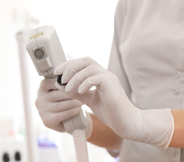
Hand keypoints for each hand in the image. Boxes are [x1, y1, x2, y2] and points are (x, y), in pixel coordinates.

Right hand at [35, 77, 83, 132]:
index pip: (54, 81)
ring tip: (83, 101)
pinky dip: (72, 111)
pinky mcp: (47, 121)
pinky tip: (79, 109)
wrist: (67, 121)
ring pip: (61, 105)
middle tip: (83, 92)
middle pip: (58, 94)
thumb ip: (65, 80)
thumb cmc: (66, 99)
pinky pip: (62, 114)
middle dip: (72, 93)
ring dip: (74, 103)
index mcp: (42, 87)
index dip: (68, 82)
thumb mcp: (62, 88)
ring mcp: (42, 110)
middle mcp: (39, 98)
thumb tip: (74, 69)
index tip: (78, 82)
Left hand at [54, 57, 173, 147]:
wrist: (126, 123)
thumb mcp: (88, 100)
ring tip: (68, 89)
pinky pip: (96, 77)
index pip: (82, 62)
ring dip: (75, 77)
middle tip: (61, 78)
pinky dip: (85, 83)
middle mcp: (105, 74)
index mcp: (99, 76)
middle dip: (70, 67)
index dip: (68, 64)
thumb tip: (60, 85)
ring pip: (89, 68)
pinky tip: (80, 91)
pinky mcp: (112, 85)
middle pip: (86, 60)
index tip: (57, 73)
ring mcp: (109, 78)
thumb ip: (76, 92)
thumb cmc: (110, 112)